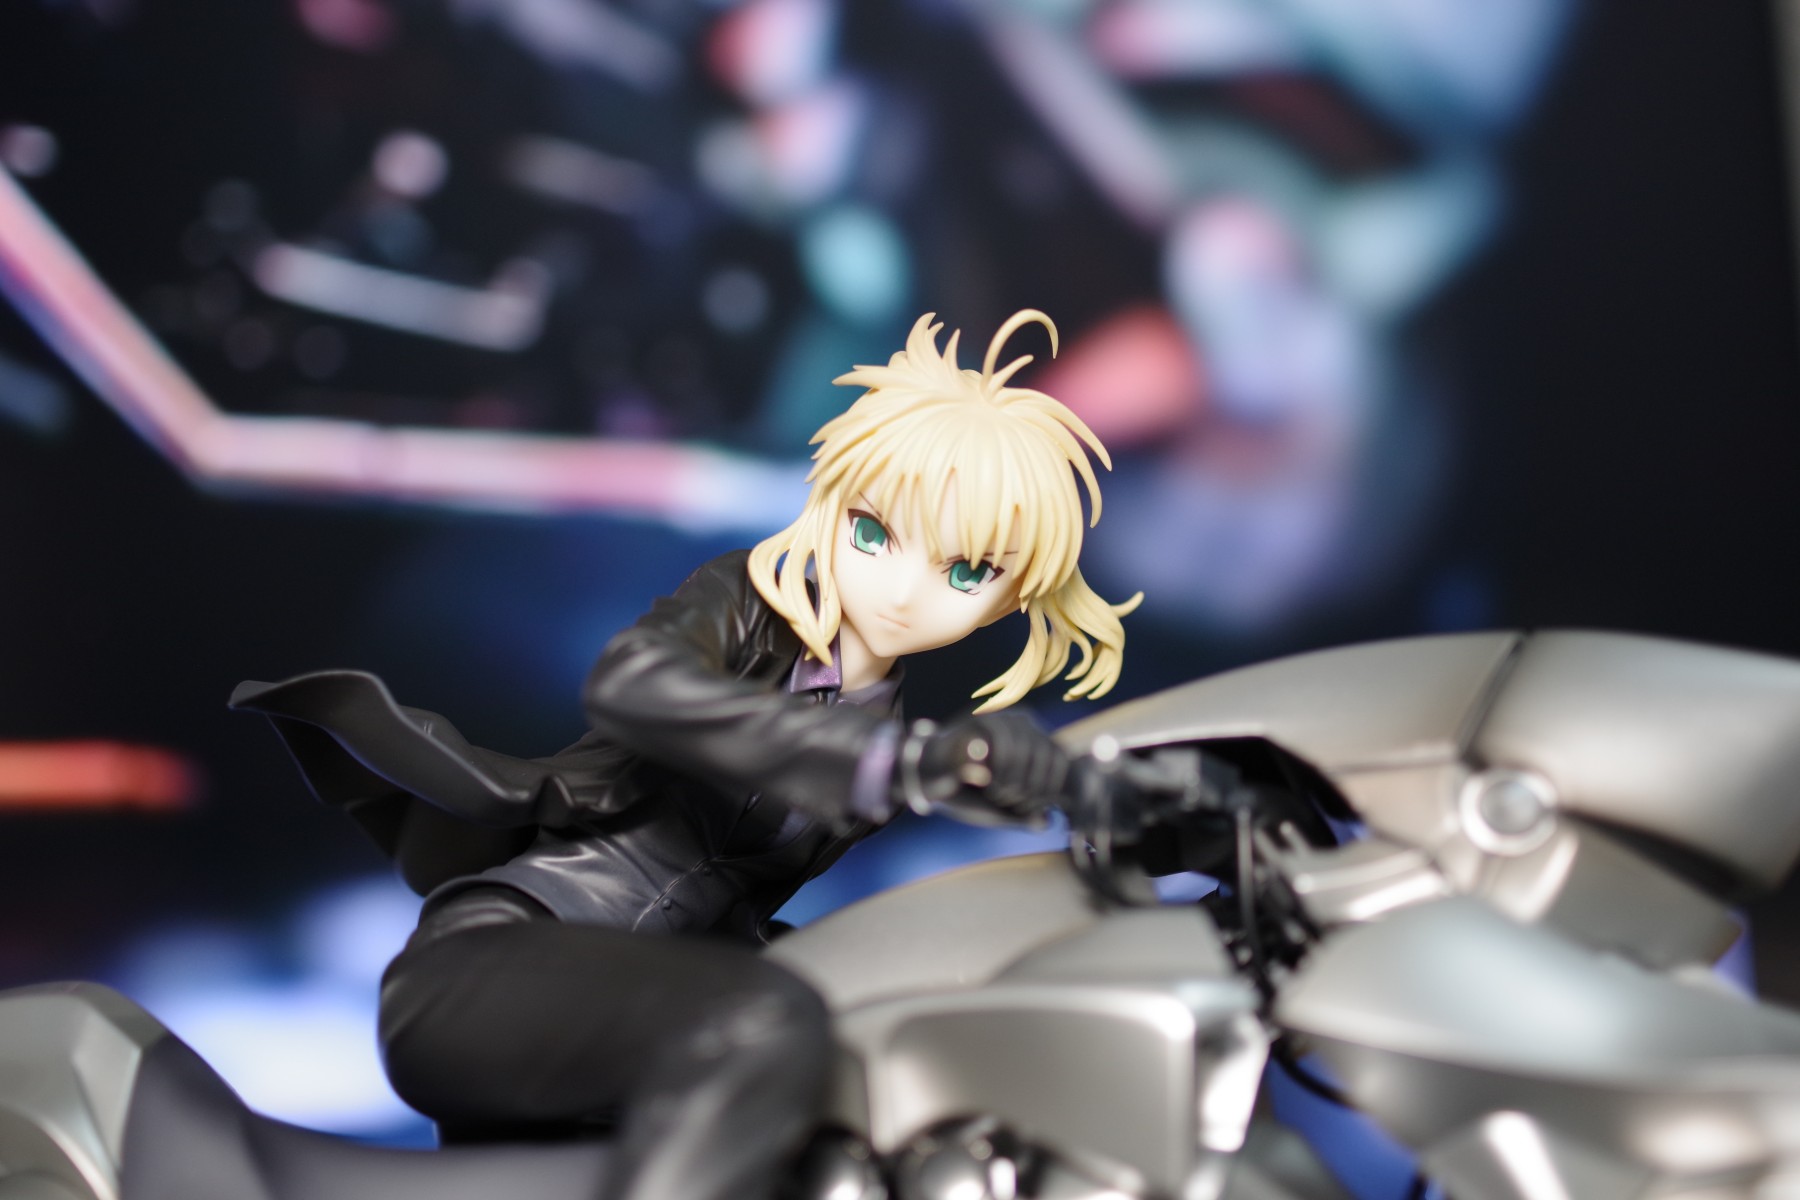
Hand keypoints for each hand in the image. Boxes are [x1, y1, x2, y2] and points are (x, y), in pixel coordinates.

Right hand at [900, 712, 1069, 826]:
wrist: (928, 776)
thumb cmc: (970, 792)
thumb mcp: (1001, 809)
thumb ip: (1025, 816)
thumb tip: (1046, 822)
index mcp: (1033, 736)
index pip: (1058, 760)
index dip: (1050, 789)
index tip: (1032, 808)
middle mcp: (1019, 720)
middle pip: (1042, 757)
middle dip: (1030, 790)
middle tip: (1010, 802)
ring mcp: (996, 720)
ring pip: (1020, 753)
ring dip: (1011, 782)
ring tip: (996, 794)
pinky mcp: (972, 726)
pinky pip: (993, 752)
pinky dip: (990, 774)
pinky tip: (983, 781)